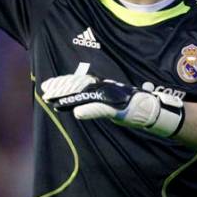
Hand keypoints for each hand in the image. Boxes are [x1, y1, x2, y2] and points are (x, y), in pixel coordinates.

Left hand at [41, 74, 184, 137]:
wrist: (152, 110)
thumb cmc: (129, 107)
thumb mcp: (107, 105)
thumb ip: (92, 105)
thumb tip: (76, 109)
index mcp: (100, 88)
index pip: (77, 83)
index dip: (61, 84)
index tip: (45, 86)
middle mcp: (104, 89)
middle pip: (78, 86)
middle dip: (60, 88)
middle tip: (44, 91)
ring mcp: (110, 98)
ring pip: (86, 97)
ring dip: (69, 99)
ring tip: (54, 102)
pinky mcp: (118, 108)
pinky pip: (102, 109)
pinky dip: (90, 111)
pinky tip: (77, 113)